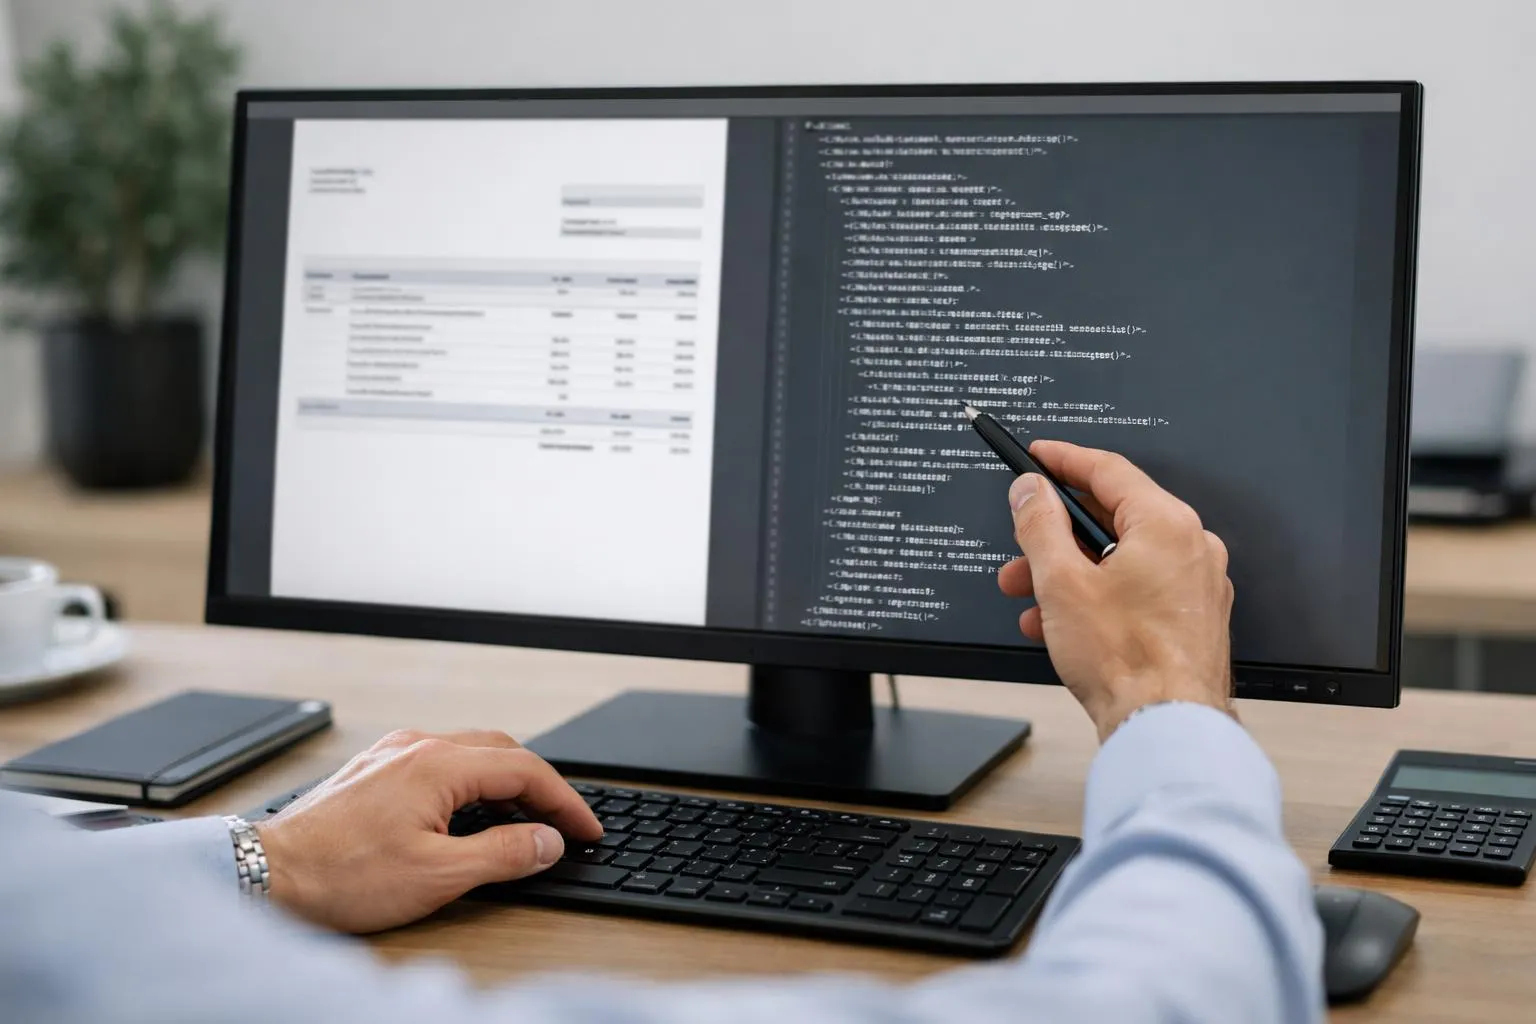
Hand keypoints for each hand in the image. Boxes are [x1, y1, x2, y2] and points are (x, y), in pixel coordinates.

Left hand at [255, 729, 601, 932]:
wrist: (267, 875)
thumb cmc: (340, 876)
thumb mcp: (437, 876)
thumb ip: (503, 854)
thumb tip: (547, 841)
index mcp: (438, 765)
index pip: (526, 770)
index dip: (565, 801)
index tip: (587, 828)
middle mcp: (417, 747)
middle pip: (503, 752)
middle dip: (541, 786)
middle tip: (564, 823)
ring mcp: (393, 754)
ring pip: (471, 753)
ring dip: (506, 782)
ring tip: (525, 820)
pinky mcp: (375, 769)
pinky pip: (441, 761)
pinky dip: (472, 782)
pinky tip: (470, 812)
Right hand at [997, 441, 1234, 741]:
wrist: (1166, 727)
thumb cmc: (1127, 662)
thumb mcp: (1061, 582)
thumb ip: (1040, 524)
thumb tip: (1031, 490)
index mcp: (1167, 525)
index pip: (1107, 470)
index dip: (1063, 460)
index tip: (1036, 456)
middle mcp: (1192, 548)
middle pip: (1111, 519)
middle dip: (1055, 538)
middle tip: (1019, 548)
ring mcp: (1196, 586)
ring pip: (1120, 560)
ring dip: (1069, 575)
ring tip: (1031, 601)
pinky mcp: (1192, 619)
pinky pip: (1136, 591)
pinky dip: (1096, 598)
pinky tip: (1061, 626)